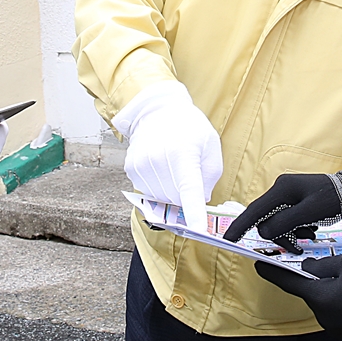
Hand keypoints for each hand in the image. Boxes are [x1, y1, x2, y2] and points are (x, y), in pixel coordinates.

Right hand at [113, 81, 222, 233]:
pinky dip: (159, 186)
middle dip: (187, 193)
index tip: (199, 229)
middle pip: (177, 199)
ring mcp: (141, 166)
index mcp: (183, 153)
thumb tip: (201, 201)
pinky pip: (149, 192)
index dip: (195, 212)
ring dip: (172, 191)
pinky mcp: (131, 170)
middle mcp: (159, 160)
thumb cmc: (189, 127)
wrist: (158, 111)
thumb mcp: (210, 145)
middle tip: (188, 169)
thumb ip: (211, 176)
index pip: (190, 190)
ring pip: (163, 199)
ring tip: (173, 164)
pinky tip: (162, 167)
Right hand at [224, 172, 341, 253]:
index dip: (240, 226)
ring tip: (310, 234)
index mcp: (281, 189)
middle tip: (299, 244)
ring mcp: (287, 195)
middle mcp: (280, 190)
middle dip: (280, 235)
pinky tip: (311, 229)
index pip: (254, 210)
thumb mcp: (309, 212)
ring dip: (291, 233)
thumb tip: (264, 231)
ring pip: (277, 223)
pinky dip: (296, 229)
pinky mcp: (294, 202)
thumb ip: (284, 222)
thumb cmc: (333, 199)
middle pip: (266, 220)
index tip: (228, 240)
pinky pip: (287, 220)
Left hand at [255, 253, 341, 336]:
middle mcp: (320, 312)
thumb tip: (308, 267)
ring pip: (321, 300)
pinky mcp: (340, 329)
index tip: (259, 264)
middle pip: (307, 290)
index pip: (288, 282)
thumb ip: (322, 264)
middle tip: (325, 265)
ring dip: (327, 289)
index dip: (272, 272)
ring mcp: (330, 324)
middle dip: (312, 278)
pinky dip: (336, 300)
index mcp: (318, 295)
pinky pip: (332, 310)